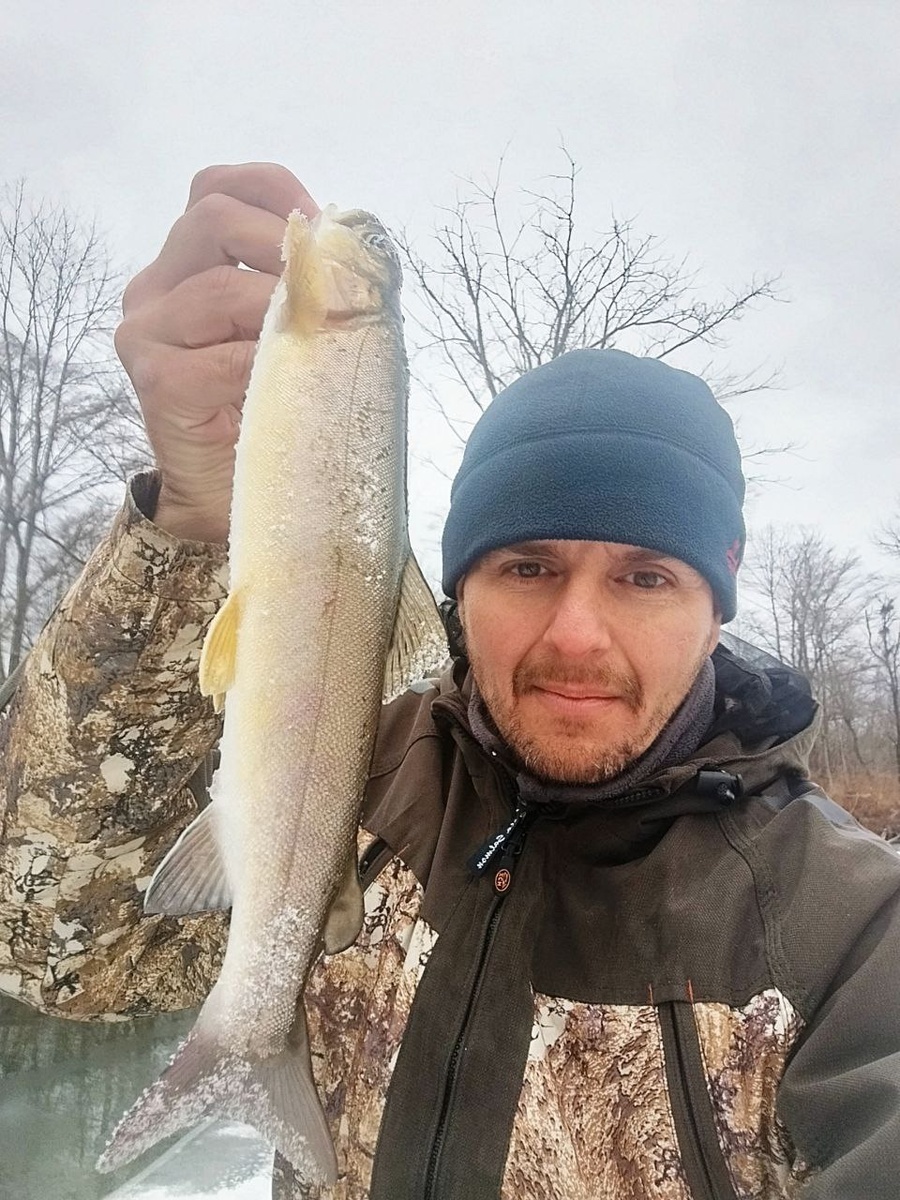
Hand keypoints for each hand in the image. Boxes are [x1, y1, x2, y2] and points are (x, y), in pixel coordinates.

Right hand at [115, 163, 318, 541]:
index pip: (215, 187)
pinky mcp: (156, 382)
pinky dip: (269, 363)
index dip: (274, 189)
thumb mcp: (294, 329)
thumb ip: (309, 284)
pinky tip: (291, 380)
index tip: (322, 224)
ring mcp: (147, 332)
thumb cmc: (277, 405)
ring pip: (219, 286)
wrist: (237, 491)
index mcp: (187, 262)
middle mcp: (156, 287)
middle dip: (283, 241)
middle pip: (211, 217)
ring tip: (318, 336)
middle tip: (325, 282)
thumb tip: (356, 246)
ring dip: (283, 306)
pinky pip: (222, 357)